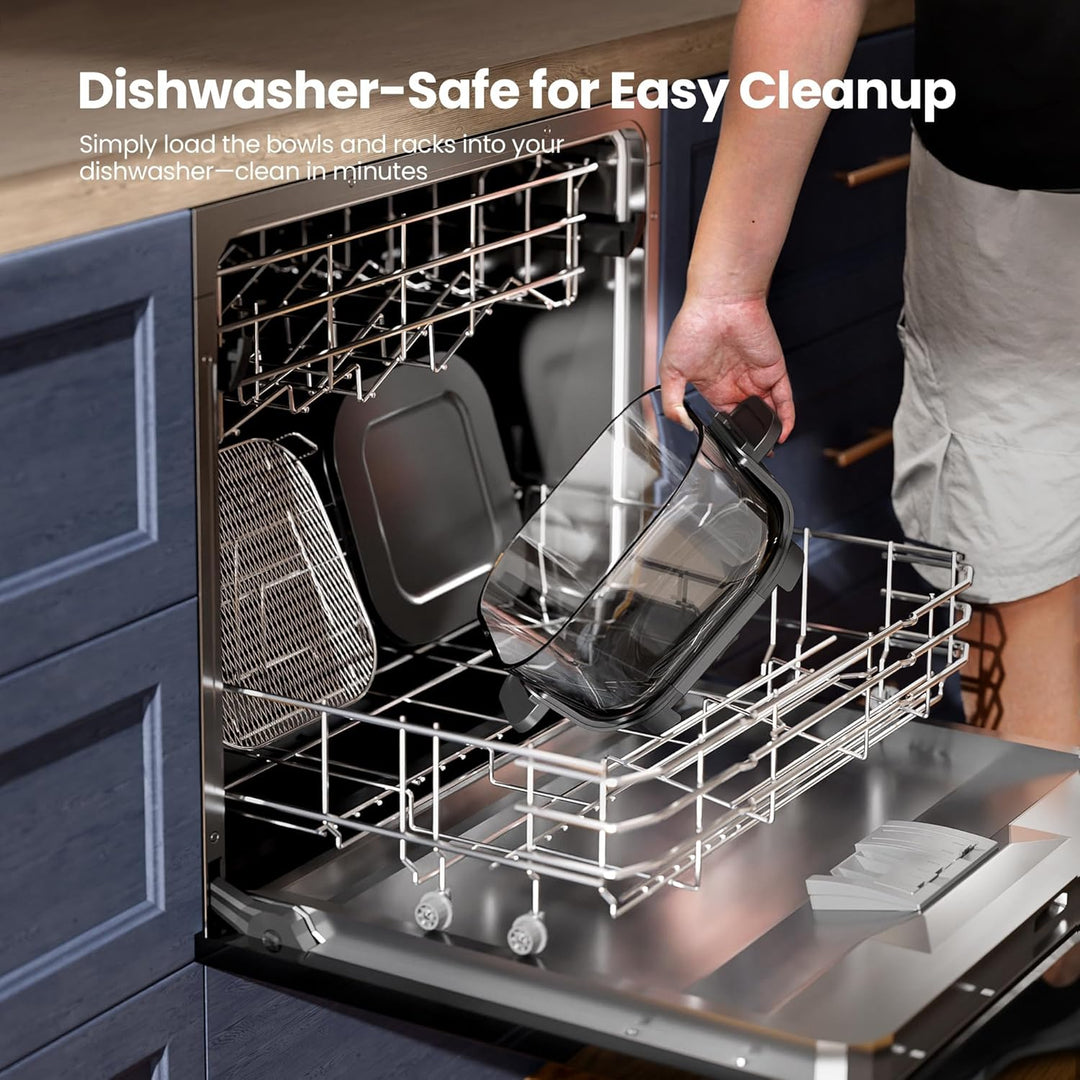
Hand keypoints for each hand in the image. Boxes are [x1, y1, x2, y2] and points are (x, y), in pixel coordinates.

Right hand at [659, 294, 793, 440]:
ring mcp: (755, 377)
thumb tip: (682, 424)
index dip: (726, 434)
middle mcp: (735, 382)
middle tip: (752, 454)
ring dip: (769, 431)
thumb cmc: (693, 326)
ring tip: (768, 449)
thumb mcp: (671, 370)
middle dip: (750, 436)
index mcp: (712, 385)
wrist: (719, 302)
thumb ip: (673, 402)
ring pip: (767, 411)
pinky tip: (783, 432)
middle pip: (747, 417)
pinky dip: (786, 416)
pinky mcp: (773, 370)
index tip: (726, 451)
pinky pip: (784, 398)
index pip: (723, 417)